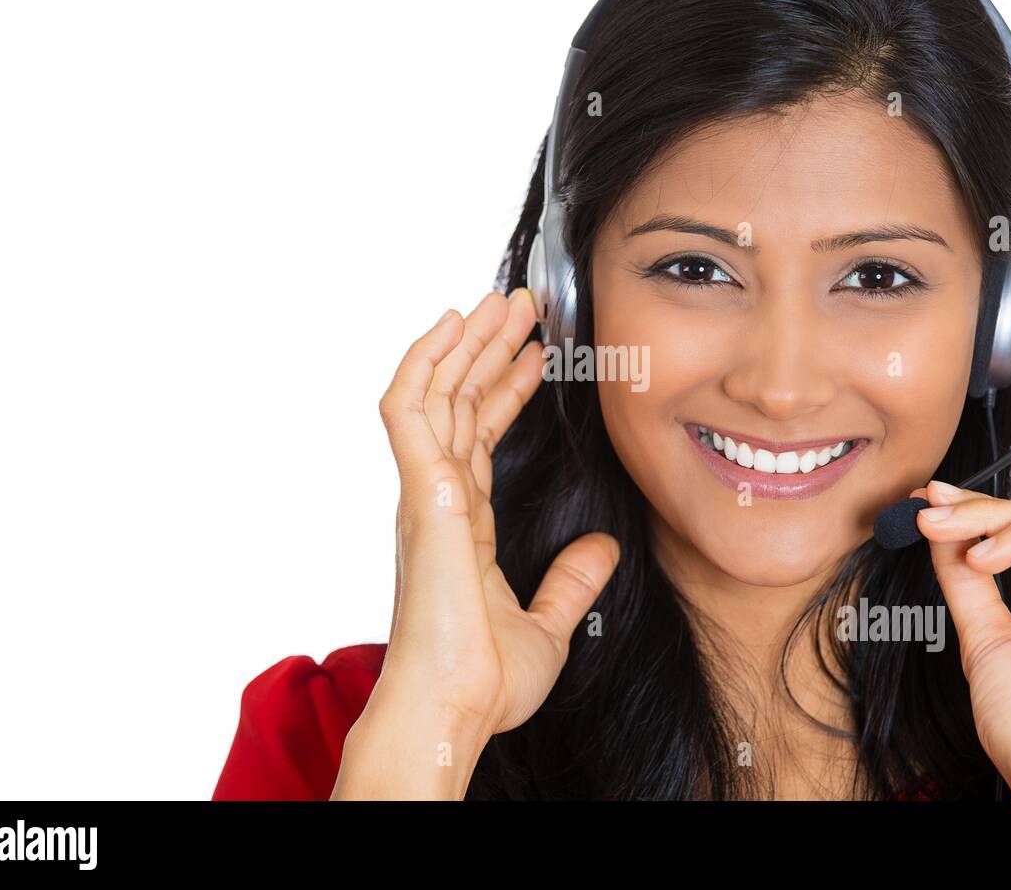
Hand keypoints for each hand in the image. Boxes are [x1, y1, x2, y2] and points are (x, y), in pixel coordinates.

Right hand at [351, 290, 619, 768]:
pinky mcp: (419, 493)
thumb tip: (603, 546)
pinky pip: (408, 409)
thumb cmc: (482, 681)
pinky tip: (452, 324)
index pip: (480, 437)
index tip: (537, 355)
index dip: (504, 391)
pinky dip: (425, 362)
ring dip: (465, 342)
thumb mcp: (548, 625)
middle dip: (488, 350)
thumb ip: (572, 582)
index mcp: (462, 523)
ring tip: (500, 300)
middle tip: (521, 305)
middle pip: (458, 402)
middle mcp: (437, 499)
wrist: (453, 711)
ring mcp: (424, 492)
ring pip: (437, 393)